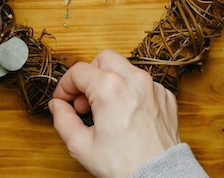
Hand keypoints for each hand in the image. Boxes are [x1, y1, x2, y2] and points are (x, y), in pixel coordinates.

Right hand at [48, 49, 179, 177]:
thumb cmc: (125, 166)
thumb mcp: (81, 145)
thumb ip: (63, 120)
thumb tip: (57, 106)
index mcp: (110, 88)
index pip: (78, 71)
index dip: (64, 86)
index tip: (62, 100)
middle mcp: (134, 80)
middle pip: (103, 58)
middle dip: (89, 75)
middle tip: (84, 100)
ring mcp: (153, 87)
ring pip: (125, 68)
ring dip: (110, 81)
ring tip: (104, 109)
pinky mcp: (165, 97)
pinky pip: (142, 83)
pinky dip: (130, 92)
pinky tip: (125, 114)